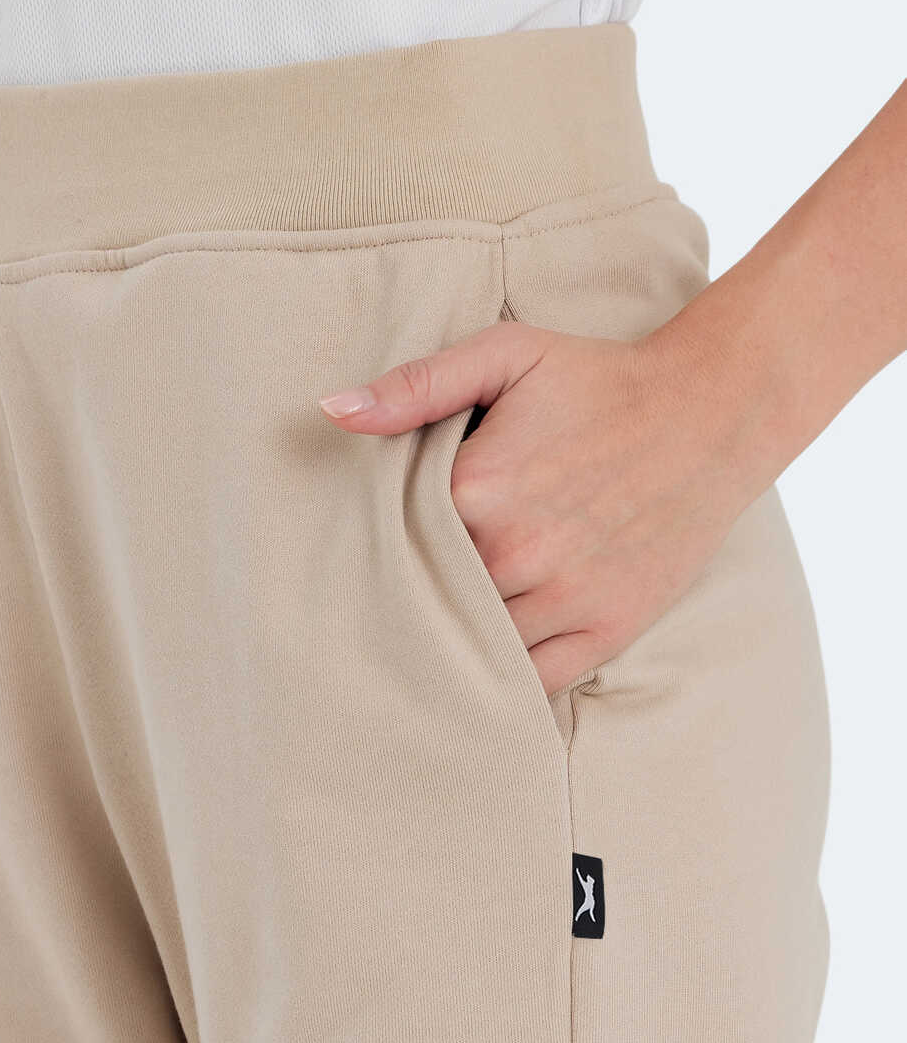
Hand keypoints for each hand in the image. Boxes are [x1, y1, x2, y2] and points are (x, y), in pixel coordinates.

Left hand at [319, 320, 760, 693]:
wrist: (710, 413)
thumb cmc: (600, 381)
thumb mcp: (507, 355)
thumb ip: (417, 384)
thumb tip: (332, 411)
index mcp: (478, 490)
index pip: (391, 546)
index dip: (376, 552)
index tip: (362, 556)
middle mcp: (517, 554)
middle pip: (428, 603)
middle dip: (408, 604)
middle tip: (375, 617)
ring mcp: (565, 598)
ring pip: (475, 650)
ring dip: (450, 649)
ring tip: (425, 645)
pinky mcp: (606, 630)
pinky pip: (533, 684)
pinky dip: (503, 688)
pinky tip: (479, 678)